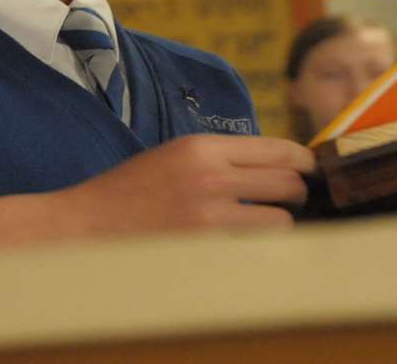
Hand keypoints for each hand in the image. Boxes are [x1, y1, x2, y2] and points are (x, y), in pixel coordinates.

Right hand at [0, 135, 315, 247]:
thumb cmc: (129, 192)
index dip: (304, 162)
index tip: (310, 171)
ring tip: (259, 227)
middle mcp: (212, 176)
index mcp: (202, 147)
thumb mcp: (174, 156)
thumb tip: (276, 165)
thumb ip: (220, 158)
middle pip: (289, 183)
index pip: (280, 149)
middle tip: (286, 202)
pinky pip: (255, 249)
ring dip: (277, 226)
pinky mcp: (207, 249)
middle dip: (295, 194)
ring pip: (281, 222)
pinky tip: (240, 246)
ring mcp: (210, 216)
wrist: (86, 225)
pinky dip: (255, 249)